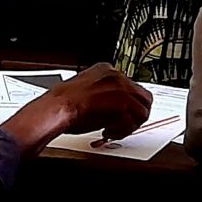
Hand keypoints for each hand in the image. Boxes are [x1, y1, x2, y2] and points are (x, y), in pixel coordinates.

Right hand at [0, 64, 152, 151]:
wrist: (57, 108)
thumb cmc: (64, 103)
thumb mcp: (86, 88)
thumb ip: (102, 92)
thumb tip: (111, 106)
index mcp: (107, 69)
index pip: (132, 86)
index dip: (129, 103)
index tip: (123, 112)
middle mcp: (117, 77)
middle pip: (144, 98)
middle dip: (136, 114)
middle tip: (124, 124)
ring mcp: (121, 91)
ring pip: (142, 112)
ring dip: (130, 125)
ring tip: (114, 129)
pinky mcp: (121, 107)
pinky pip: (132, 124)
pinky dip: (121, 132)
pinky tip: (108, 132)